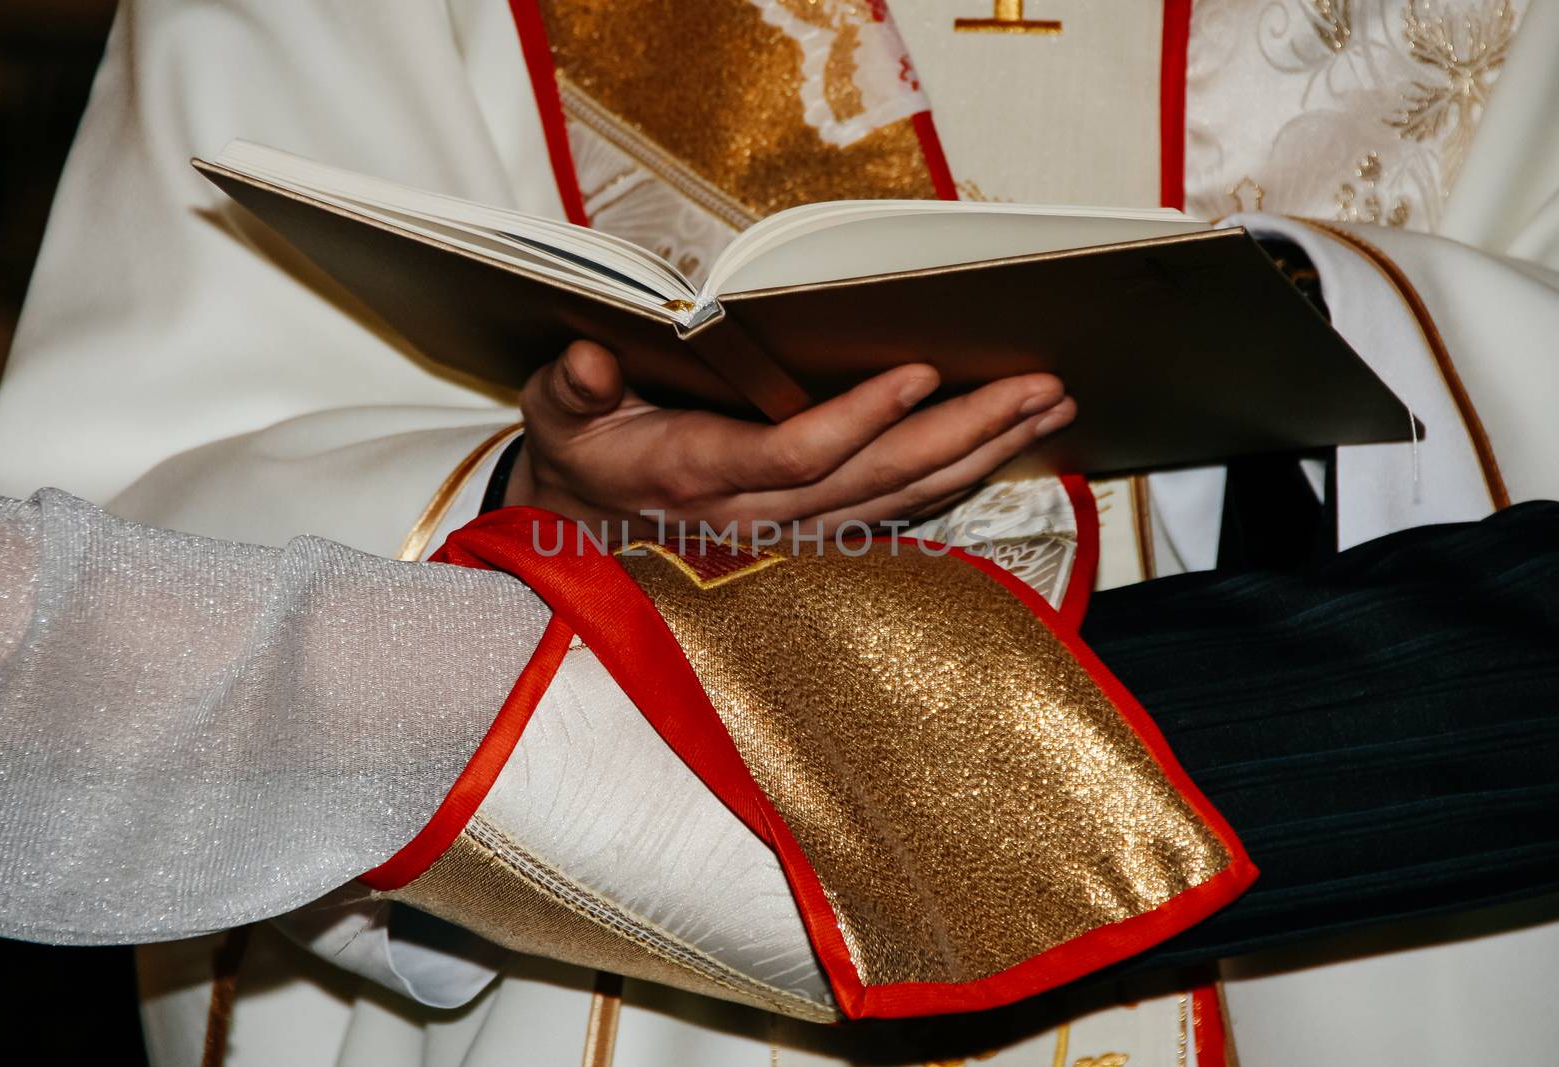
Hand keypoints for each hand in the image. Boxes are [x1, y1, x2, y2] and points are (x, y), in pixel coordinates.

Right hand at [505, 340, 1075, 536]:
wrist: (578, 538)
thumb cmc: (578, 457)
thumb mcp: (556, 415)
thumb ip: (572, 388)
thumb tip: (589, 360)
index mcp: (697, 475)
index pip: (795, 454)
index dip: (862, 418)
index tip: (924, 370)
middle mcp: (757, 515)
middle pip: (878, 479)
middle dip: (965, 431)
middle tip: (1040, 387)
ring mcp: (791, 534)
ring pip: (901, 499)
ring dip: (979, 454)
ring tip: (1047, 409)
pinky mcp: (811, 536)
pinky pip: (894, 515)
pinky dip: (953, 482)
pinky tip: (1003, 448)